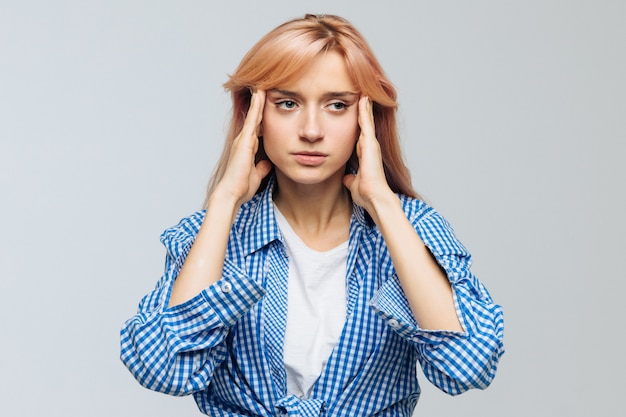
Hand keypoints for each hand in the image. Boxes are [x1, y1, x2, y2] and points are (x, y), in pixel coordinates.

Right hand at [215, 90, 272, 206]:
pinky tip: (261, 93)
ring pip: (254, 113)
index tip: (269, 102)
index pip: (258, 127)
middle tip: (265, 84)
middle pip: (255, 116)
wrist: (231, 193)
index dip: (263, 114)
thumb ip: (261, 167)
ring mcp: (243, 138)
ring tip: (263, 81)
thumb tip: (267, 164)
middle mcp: (244, 140)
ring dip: (258, 98)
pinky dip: (257, 105)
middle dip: (259, 101)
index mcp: (248, 147)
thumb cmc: (241, 186)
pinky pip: (253, 119)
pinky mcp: (244, 140)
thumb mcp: (256, 175)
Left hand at [343, 97, 394, 214]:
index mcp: (363, 154)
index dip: (356, 123)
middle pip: (363, 123)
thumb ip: (350, 178)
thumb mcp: (353, 183)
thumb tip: (346, 178)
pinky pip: (366, 122)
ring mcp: (371, 144)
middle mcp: (369, 147)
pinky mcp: (371, 143)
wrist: (374, 197)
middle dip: (362, 110)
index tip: (353, 112)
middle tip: (360, 94)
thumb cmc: (366, 193)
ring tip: (363, 90)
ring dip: (364, 106)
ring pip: (366, 119)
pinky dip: (365, 110)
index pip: (358, 134)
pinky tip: (364, 98)